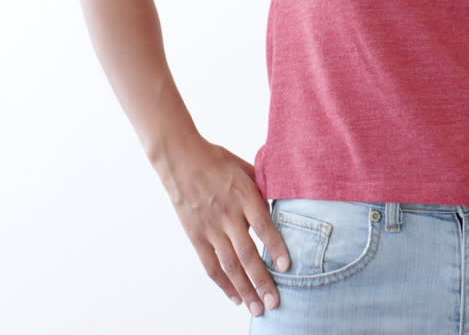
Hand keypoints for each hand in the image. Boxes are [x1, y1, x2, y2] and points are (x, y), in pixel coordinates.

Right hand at [154, 135, 289, 317]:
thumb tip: (287, 203)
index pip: (263, 225)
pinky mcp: (196, 235)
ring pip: (229, 265)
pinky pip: (210, 264)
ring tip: (258, 308)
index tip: (287, 267)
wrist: (181, 158)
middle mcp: (228, 215)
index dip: (275, 247)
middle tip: (275, 303)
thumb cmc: (220, 161)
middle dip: (262, 281)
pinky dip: (223, 284)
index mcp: (244, 195)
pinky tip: (235, 298)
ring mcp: (210, 227)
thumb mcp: (248, 168)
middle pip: (246, 253)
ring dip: (244, 289)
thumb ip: (266, 189)